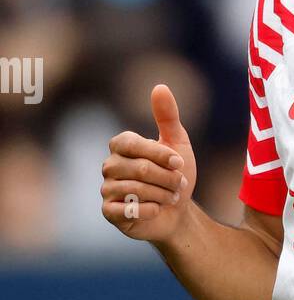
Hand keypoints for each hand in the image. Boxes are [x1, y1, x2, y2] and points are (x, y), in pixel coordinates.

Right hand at [101, 84, 196, 242]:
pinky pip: (128, 210)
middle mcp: (110, 165)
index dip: (160, 154)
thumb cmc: (175, 176)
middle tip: (179, 184)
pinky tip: (157, 210)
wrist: (178, 213)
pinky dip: (149, 210)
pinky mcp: (109, 212)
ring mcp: (107, 188)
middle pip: (139, 169)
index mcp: (122, 145)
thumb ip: (167, 116)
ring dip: (162, 195)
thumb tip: (159, 87)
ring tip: (171, 197)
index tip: (179, 162)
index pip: (134, 144)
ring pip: (135, 190)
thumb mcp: (177, 143)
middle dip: (167, 179)